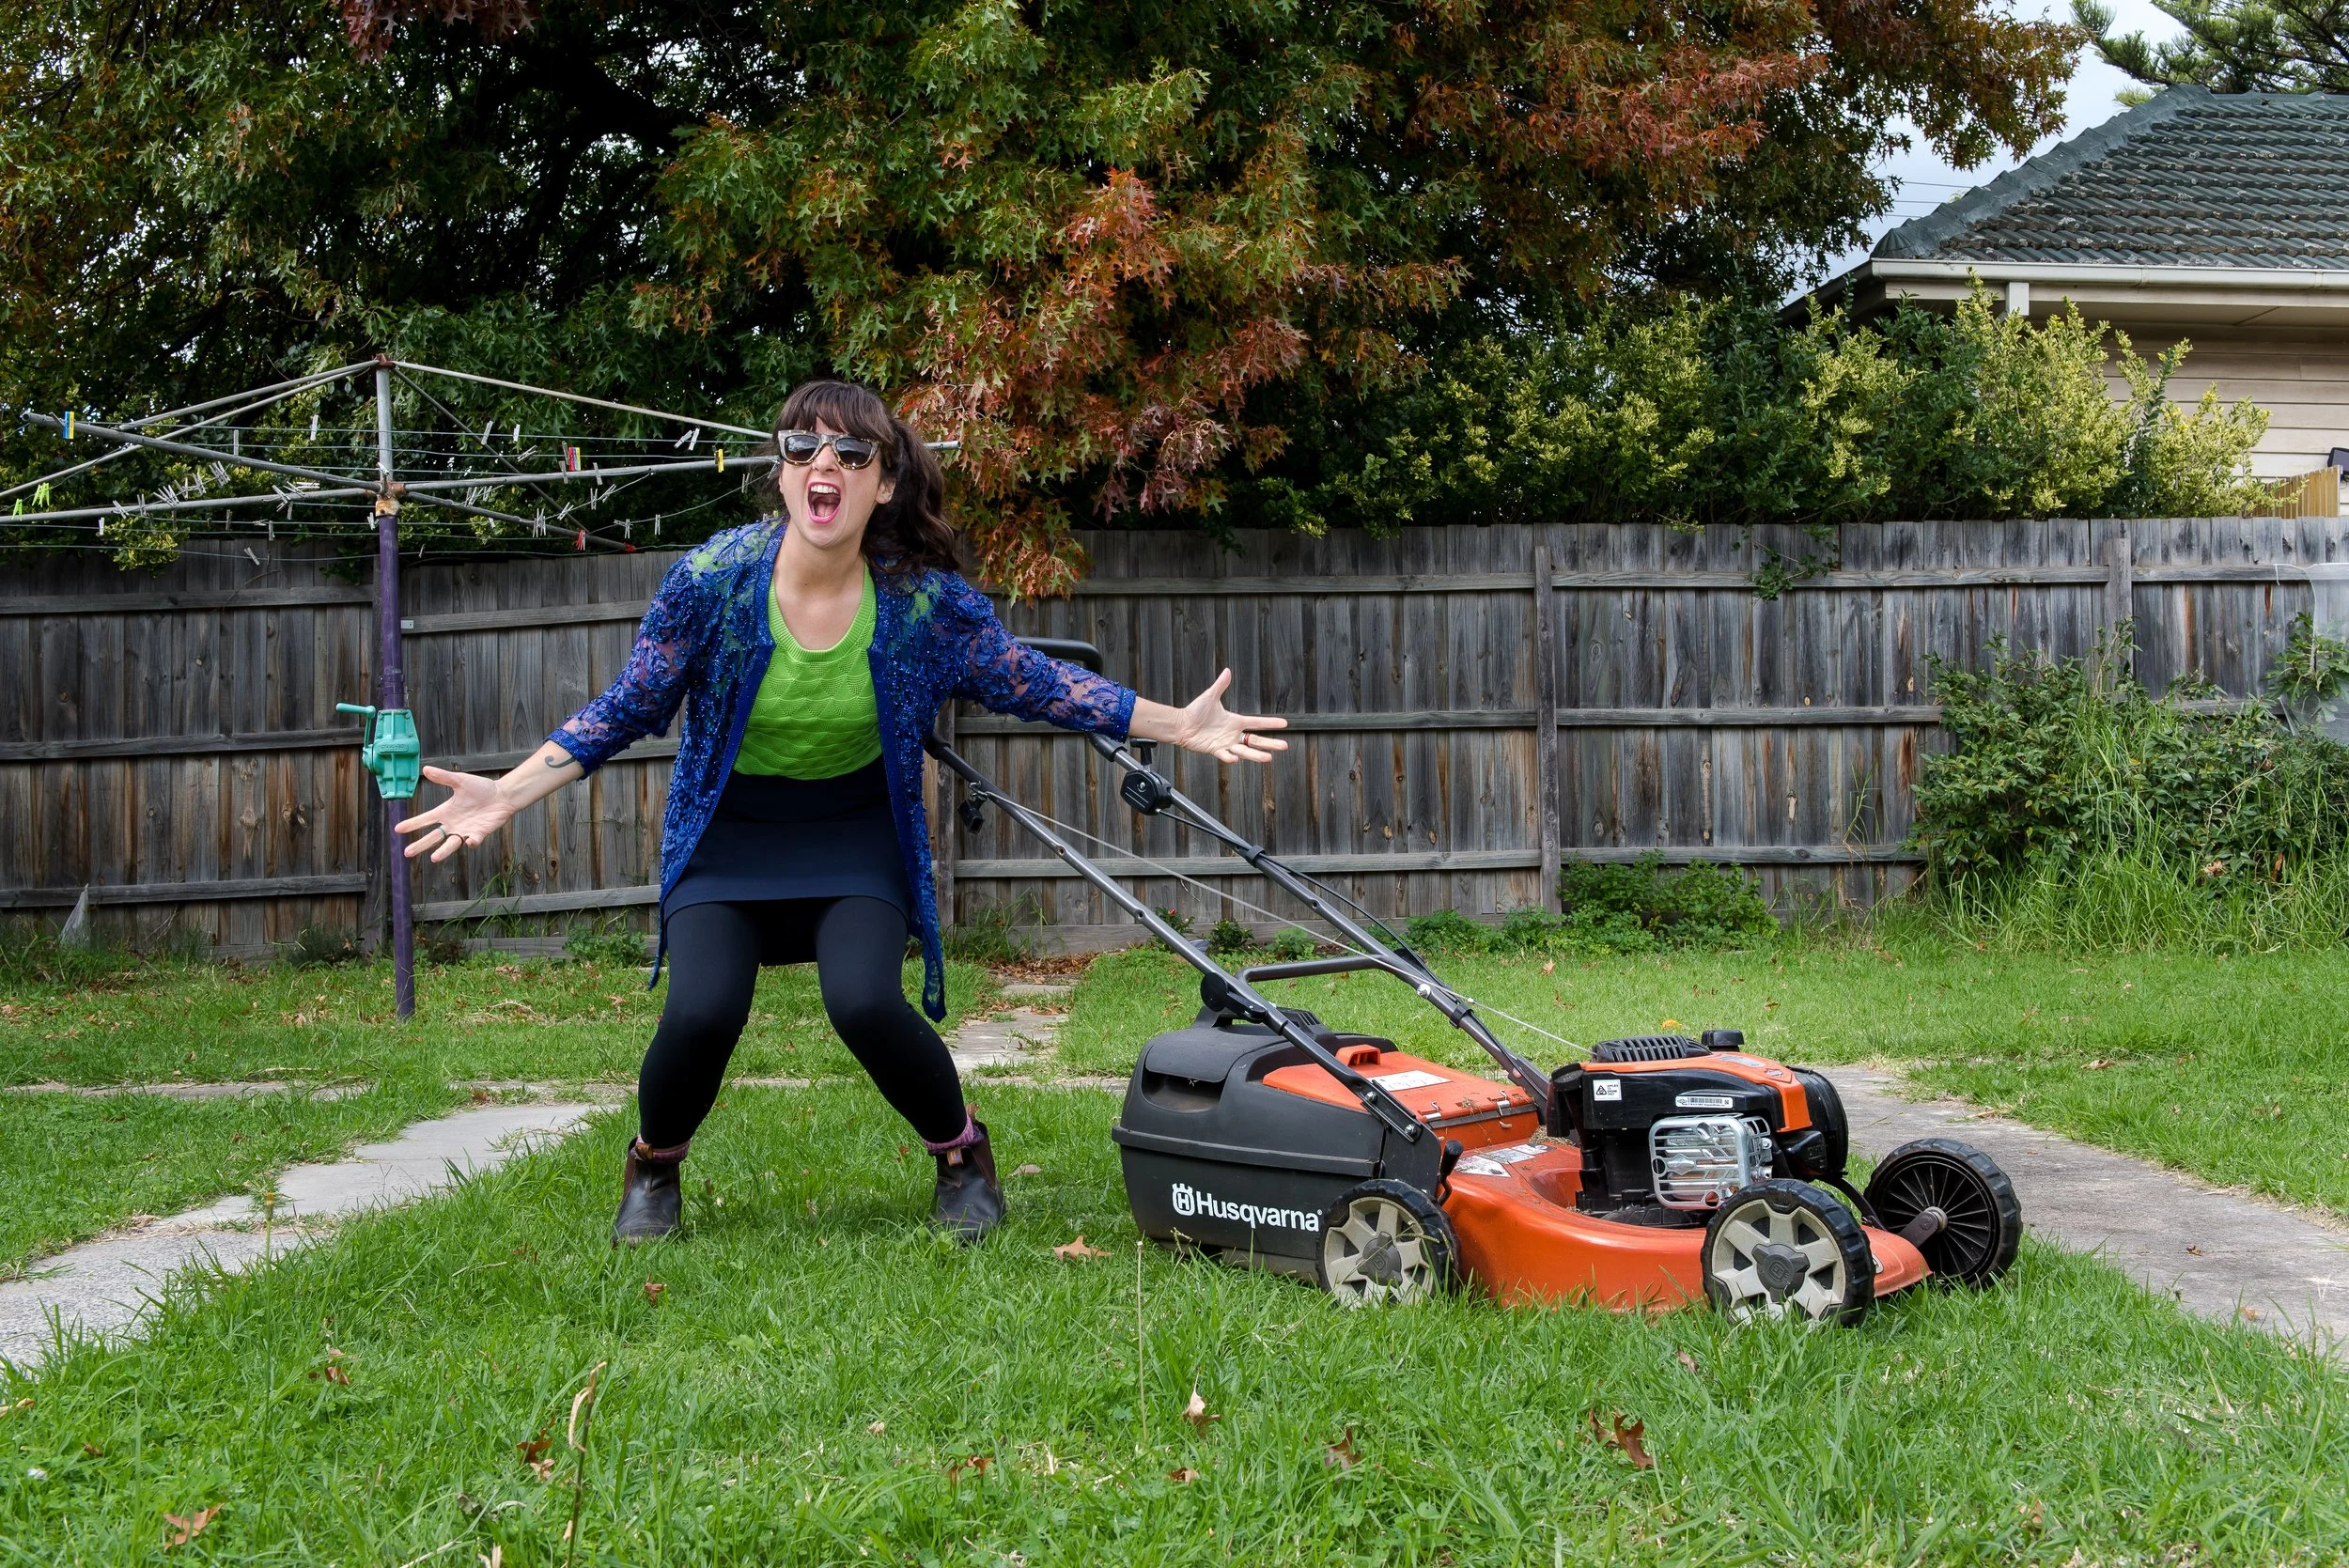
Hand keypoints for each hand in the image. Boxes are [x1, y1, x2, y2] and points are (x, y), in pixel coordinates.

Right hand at [393, 766, 516, 862]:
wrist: (503, 795)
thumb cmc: (482, 788)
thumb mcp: (460, 781)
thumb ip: (443, 777)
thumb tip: (425, 769)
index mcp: (446, 812)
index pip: (425, 820)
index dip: (412, 824)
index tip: (398, 829)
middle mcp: (453, 824)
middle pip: (434, 837)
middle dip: (421, 844)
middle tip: (407, 853)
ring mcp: (466, 830)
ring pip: (451, 844)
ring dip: (443, 851)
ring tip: (434, 858)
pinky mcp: (480, 833)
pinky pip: (474, 840)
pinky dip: (471, 841)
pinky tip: (469, 840)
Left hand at [1174, 669, 1288, 763]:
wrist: (1181, 724)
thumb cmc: (1195, 711)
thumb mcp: (1210, 696)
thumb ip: (1220, 685)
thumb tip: (1227, 671)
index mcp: (1235, 721)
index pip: (1257, 723)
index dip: (1270, 723)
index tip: (1285, 724)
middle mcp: (1233, 734)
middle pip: (1256, 740)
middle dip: (1271, 743)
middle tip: (1284, 746)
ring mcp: (1225, 743)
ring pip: (1245, 751)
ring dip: (1256, 755)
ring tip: (1268, 758)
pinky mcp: (1215, 750)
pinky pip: (1225, 755)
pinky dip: (1230, 757)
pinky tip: (1236, 758)